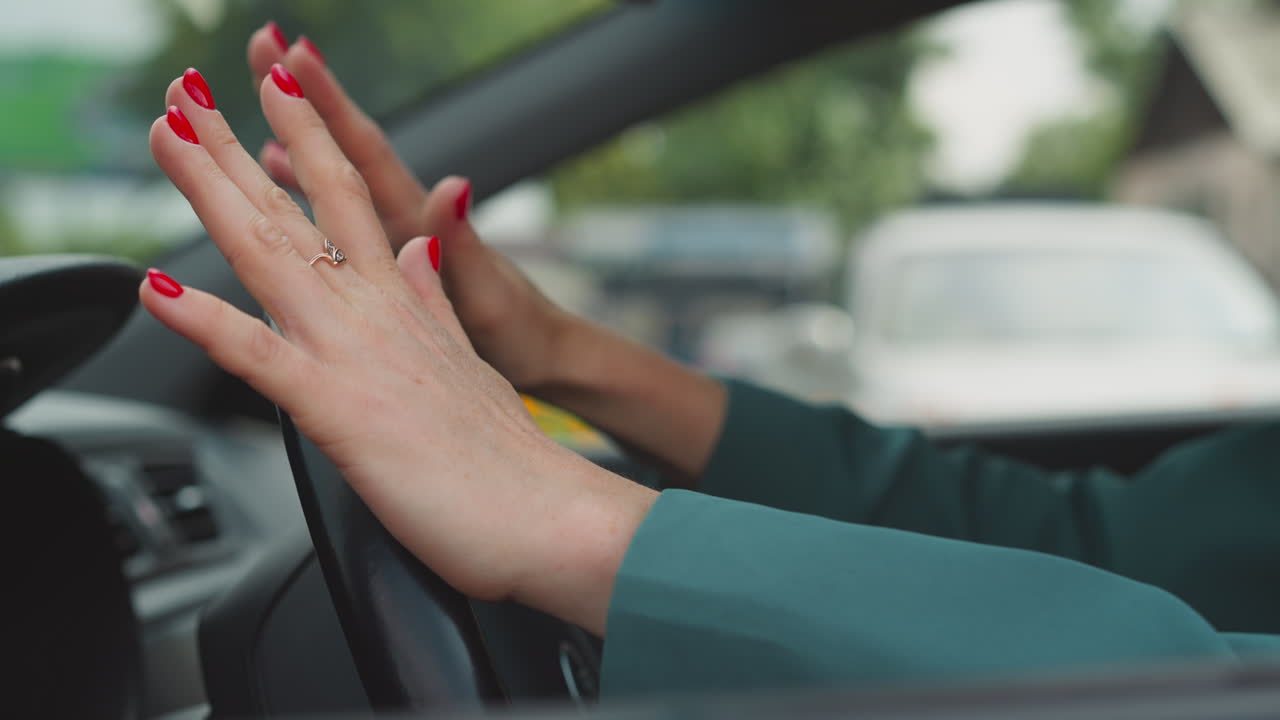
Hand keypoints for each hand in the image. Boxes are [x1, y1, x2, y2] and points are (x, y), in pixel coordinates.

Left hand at [142, 65, 654, 633]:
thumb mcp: (469, 361)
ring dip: (211, 191)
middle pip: (297, 212)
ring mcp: (356, 355)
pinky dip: (207, 322)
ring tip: (166, 135)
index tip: (275, 94)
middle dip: (235, 146)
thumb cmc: (506, 459)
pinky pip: (261, 358)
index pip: (348, 203)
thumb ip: (435, 304)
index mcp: (404, 305)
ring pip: (271, 257)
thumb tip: (421, 252)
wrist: (548, 512)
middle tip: (188, 89)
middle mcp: (376, 315)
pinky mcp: (341, 410)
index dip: (308, 143)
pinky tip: (161, 288)